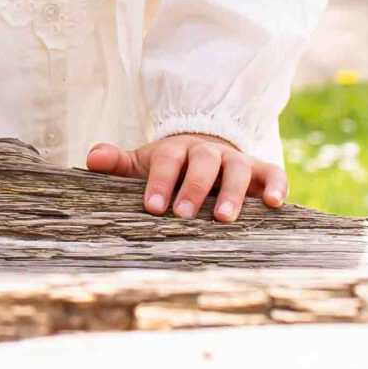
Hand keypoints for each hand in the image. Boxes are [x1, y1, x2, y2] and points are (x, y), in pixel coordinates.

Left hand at [85, 132, 285, 222]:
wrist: (208, 153)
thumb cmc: (172, 168)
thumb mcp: (144, 164)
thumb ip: (118, 163)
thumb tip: (91, 158)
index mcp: (178, 149)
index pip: (168, 161)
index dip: (160, 182)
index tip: (153, 208)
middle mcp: (210, 152)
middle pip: (203, 165)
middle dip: (193, 189)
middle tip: (183, 215)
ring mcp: (237, 161)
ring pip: (237, 172)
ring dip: (231, 193)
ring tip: (223, 218)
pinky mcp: (263, 172)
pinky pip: (273, 175)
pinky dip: (276, 186)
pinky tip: (274, 204)